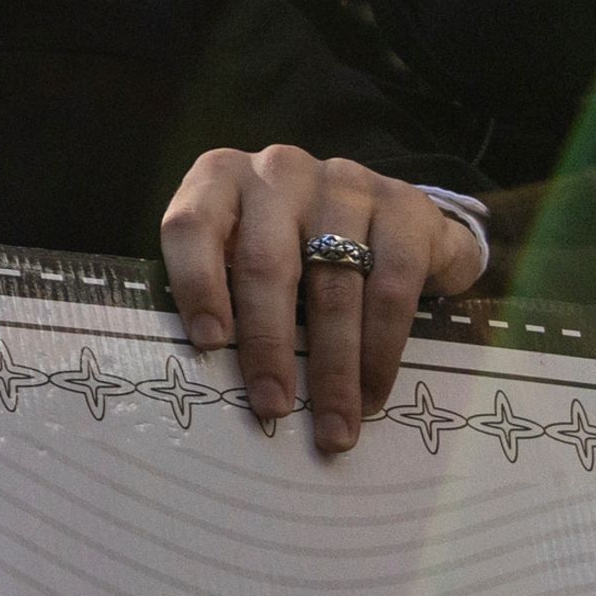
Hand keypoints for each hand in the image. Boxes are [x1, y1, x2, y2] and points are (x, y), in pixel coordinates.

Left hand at [161, 146, 488, 455]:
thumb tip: (212, 381)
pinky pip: (391, 286)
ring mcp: (344, 182)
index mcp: (220, 179)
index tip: (210, 344)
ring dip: (332, 367)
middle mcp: (279, 170)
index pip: (192, 226)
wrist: (391, 219)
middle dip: (268, 346)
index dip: (196, 285)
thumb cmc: (294, 249)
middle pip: (265, 263)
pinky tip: (372, 392)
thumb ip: (223, 296)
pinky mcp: (403, 205)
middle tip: (273, 407)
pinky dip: (380, 350)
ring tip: (331, 425)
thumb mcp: (244, 255)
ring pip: (332, 284)